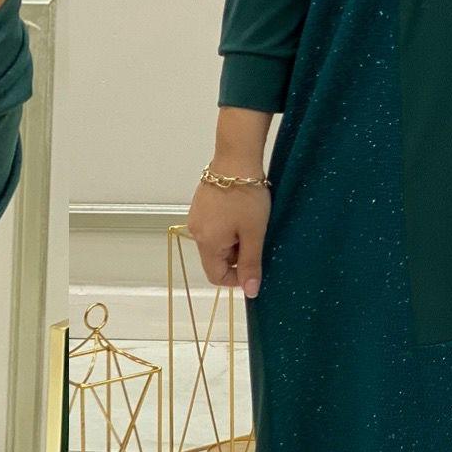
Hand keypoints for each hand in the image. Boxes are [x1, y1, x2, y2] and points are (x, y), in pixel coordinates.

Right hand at [187, 175, 270, 299]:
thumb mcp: (254, 233)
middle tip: (255, 237)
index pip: (216, 277)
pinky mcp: (199, 205)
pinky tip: (239, 211)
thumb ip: (251, 264)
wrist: (235, 158)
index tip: (255, 264)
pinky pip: (213, 226)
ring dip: (233, 240)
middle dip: (236, 255)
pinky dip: (227, 226)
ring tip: (249, 222)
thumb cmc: (247, 197)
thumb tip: (250, 292)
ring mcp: (196, 217)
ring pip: (215, 242)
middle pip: (215, 259)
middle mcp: (196, 232)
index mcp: (207, 243)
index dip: (236, 278)